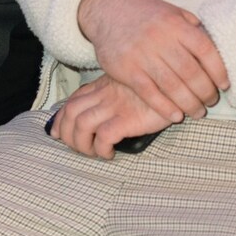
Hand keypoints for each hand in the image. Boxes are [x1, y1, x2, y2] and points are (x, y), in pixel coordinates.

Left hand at [48, 76, 172, 158]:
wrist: (177, 82)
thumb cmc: (154, 87)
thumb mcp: (128, 85)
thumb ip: (113, 94)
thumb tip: (100, 113)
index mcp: (102, 86)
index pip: (71, 101)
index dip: (60, 119)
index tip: (57, 133)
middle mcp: (104, 95)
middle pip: (70, 113)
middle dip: (66, 134)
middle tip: (77, 148)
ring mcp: (115, 106)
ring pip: (81, 125)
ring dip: (81, 144)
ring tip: (94, 153)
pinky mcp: (128, 118)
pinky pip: (104, 135)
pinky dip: (101, 148)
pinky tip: (110, 153)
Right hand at [76, 0, 228, 123]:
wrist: (107, 9)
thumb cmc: (146, 14)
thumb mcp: (172, 12)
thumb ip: (193, 28)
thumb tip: (214, 48)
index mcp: (176, 24)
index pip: (206, 51)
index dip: (219, 71)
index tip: (224, 85)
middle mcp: (160, 39)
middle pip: (191, 72)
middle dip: (205, 92)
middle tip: (211, 101)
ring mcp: (141, 54)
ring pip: (172, 86)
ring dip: (189, 104)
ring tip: (197, 112)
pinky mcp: (126, 69)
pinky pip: (149, 93)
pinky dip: (165, 107)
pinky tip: (176, 115)